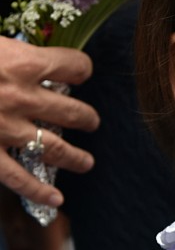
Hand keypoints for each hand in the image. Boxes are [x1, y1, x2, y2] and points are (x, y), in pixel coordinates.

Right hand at [0, 37, 99, 205]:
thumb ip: (6, 50)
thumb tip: (17, 51)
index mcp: (22, 62)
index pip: (72, 65)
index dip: (80, 68)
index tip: (79, 72)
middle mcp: (22, 97)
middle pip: (72, 111)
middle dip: (86, 117)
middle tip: (90, 121)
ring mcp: (6, 128)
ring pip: (55, 147)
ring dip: (75, 156)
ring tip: (85, 161)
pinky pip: (19, 177)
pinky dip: (39, 191)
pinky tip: (55, 199)